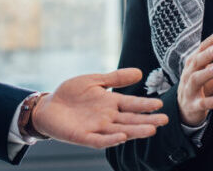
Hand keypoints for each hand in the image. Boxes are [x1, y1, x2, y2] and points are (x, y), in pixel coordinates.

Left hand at [32, 68, 167, 148]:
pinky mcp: (83, 137)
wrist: (48, 106)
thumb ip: (115, 78)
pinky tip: (122, 137)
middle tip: (164, 120)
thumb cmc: (71, 93)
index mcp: (111, 103)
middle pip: (131, 120)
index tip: (160, 104)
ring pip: (120, 131)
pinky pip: (99, 140)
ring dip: (135, 131)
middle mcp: (108, 117)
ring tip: (151, 130)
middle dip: (147, 120)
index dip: (145, 105)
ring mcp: (97, 128)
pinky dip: (111, 139)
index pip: (132, 104)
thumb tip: (139, 72)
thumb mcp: (94, 81)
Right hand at [177, 30, 212, 125]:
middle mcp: (189, 74)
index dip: (211, 41)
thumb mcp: (212, 71)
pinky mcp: (193, 105)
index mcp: (194, 63)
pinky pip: (202, 103)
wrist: (186, 109)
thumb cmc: (202, 85)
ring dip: (206, 73)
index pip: (201, 49)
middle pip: (196, 61)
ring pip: (196, 79)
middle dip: (206, 55)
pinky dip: (212, 101)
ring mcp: (190, 89)